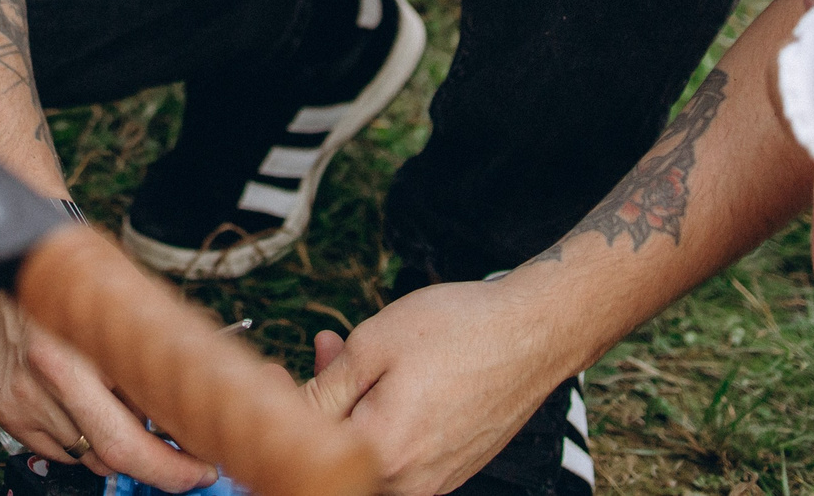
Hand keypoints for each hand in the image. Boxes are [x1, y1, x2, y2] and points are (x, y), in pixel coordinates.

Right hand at [0, 291, 217, 490]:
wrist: (17, 261)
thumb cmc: (77, 280)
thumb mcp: (127, 313)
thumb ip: (152, 366)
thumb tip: (191, 416)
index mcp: (69, 357)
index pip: (124, 442)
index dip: (169, 467)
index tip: (199, 470)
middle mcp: (39, 382)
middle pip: (105, 456)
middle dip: (154, 464)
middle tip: (184, 461)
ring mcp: (18, 399)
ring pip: (84, 453)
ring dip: (111, 439)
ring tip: (116, 397)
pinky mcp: (5, 407)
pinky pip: (56, 447)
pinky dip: (79, 434)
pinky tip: (83, 400)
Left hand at [302, 280, 577, 495]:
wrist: (534, 334)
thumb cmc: (457, 332)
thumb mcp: (372, 345)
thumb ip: (324, 389)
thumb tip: (290, 411)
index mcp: (383, 452)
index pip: (311, 443)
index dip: (289, 403)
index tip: (279, 373)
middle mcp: (410, 481)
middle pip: (342, 448)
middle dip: (323, 398)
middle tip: (325, 346)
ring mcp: (435, 479)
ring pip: (372, 446)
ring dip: (355, 404)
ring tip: (355, 352)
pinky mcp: (452, 469)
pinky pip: (403, 449)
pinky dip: (387, 414)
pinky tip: (391, 375)